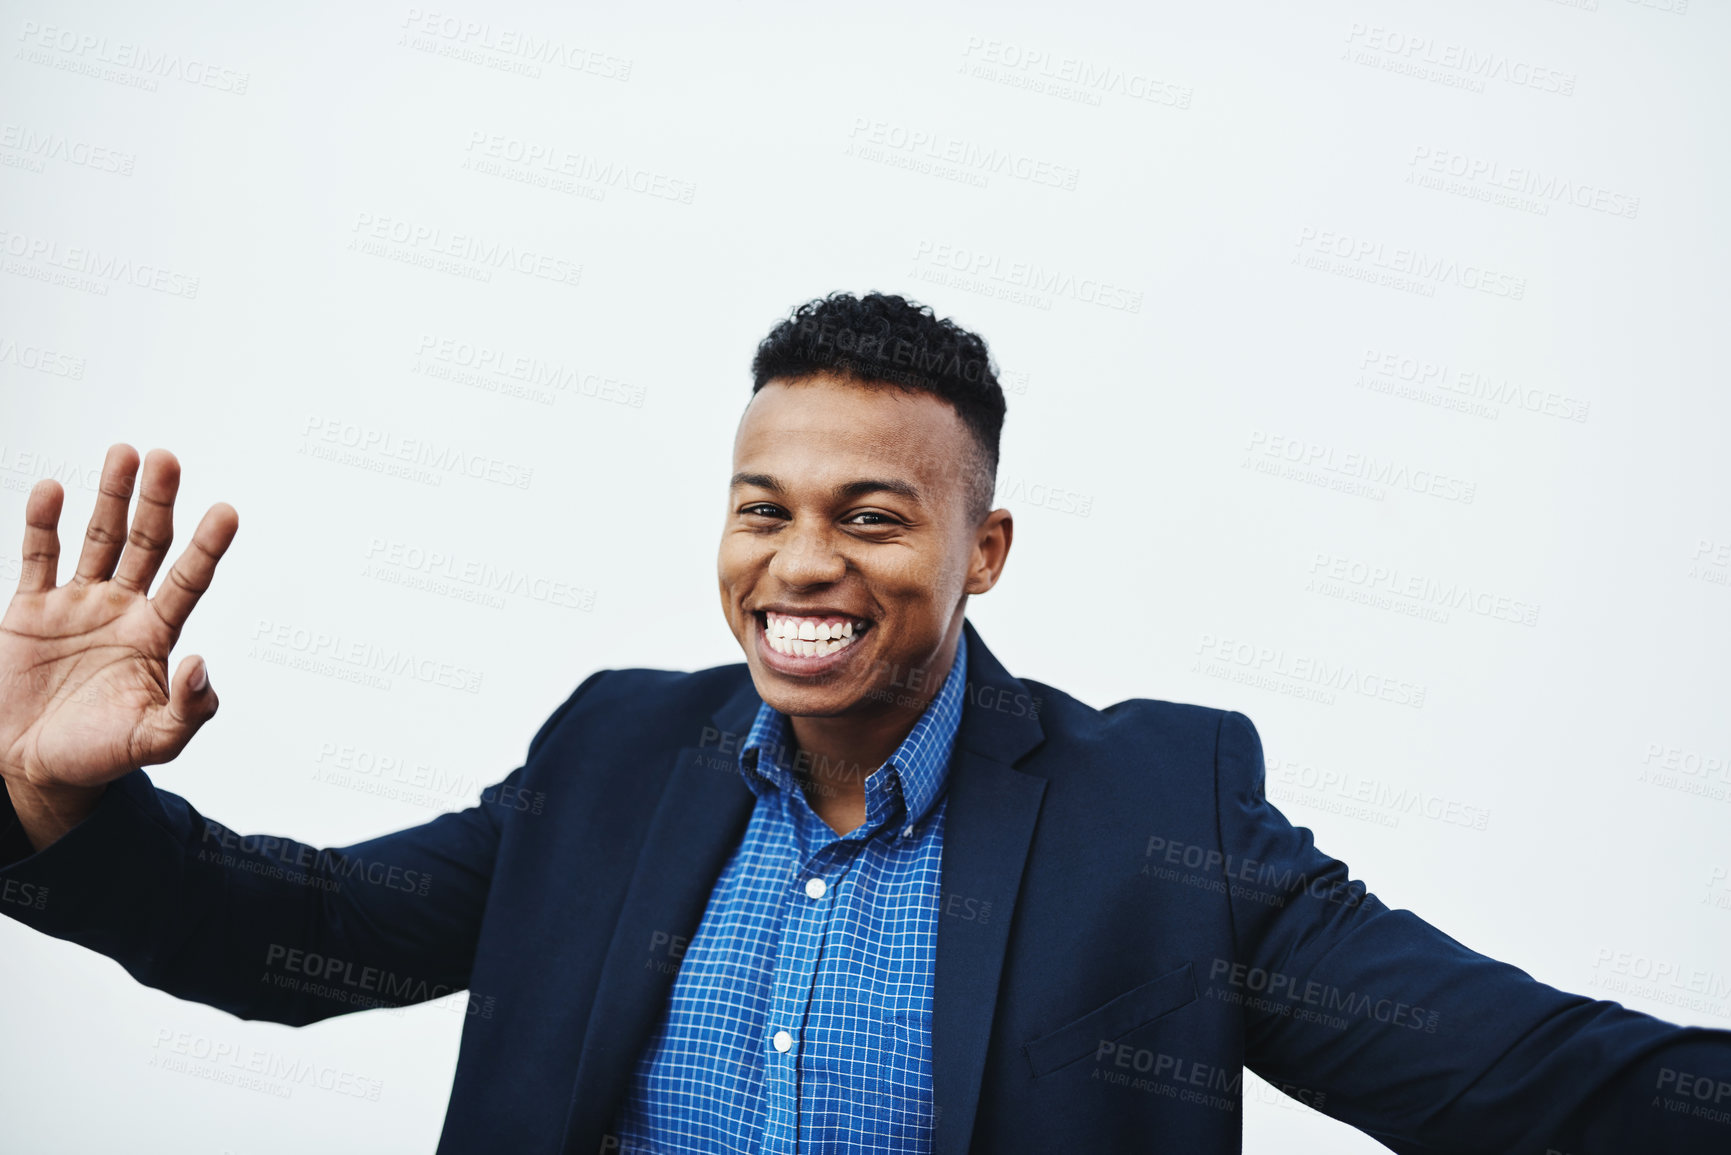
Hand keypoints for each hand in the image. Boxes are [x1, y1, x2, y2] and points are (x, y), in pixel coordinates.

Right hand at [0, 444, 237, 795]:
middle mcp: (122, 608)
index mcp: (157, 633)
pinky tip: (52, 489)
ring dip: (110, 497)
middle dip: (157, 502)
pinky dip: (42, 523)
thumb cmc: (103, 754)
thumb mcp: (157, 741)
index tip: (227, 512)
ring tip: (123, 453)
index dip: (207, 547)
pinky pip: (38, 557)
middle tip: (166, 458)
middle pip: (146, 544)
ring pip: (98, 538)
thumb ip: (189, 708)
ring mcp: (77, 603)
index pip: (189, 580)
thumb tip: (200, 662)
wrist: (35, 769)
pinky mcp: (30, 609)